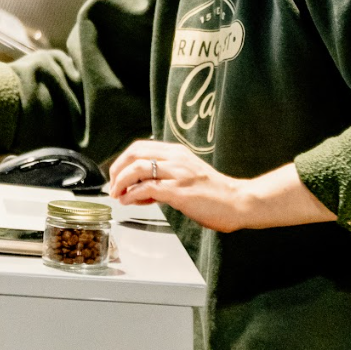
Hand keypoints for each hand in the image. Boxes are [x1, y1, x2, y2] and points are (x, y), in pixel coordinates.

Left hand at [108, 140, 337, 232]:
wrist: (238, 202)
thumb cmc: (214, 193)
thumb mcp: (186, 178)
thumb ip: (164, 180)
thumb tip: (140, 190)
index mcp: (177, 153)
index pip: (140, 147)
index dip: (123, 161)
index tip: (116, 176)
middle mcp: (176, 158)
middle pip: (135, 153)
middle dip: (117, 169)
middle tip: (112, 185)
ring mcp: (178, 173)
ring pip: (138, 168)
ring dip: (121, 182)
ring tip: (117, 195)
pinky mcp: (179, 191)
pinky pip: (147, 188)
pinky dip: (132, 195)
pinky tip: (129, 202)